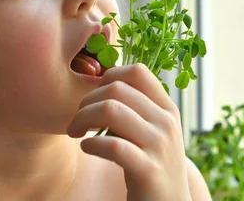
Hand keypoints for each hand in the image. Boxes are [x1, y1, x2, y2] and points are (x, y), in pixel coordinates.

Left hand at [67, 63, 190, 200]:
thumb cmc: (151, 165)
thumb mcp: (153, 131)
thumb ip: (135, 107)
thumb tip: (103, 80)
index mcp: (167, 108)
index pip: (137, 71)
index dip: (108, 76)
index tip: (94, 95)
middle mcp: (166, 122)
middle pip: (116, 89)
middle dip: (86, 100)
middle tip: (77, 119)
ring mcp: (159, 146)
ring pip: (111, 110)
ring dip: (82, 118)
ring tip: (76, 132)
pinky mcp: (148, 171)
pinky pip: (112, 146)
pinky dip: (90, 144)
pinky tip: (86, 147)